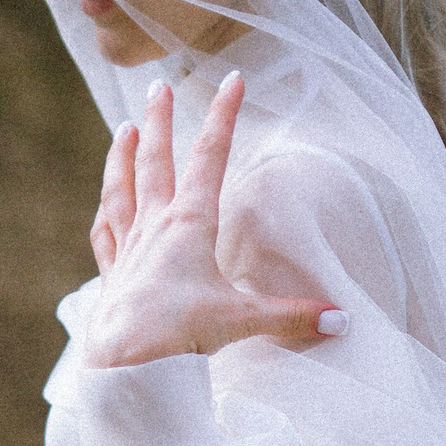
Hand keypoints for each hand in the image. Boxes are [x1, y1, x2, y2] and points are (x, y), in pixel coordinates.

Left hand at [83, 70, 346, 368]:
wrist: (122, 365)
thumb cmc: (180, 336)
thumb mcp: (242, 322)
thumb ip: (291, 316)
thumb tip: (341, 319)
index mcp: (190, 224)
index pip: (211, 157)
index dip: (223, 116)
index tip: (232, 80)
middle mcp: (156, 226)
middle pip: (157, 161)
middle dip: (160, 121)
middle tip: (158, 86)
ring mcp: (129, 248)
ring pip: (123, 189)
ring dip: (123, 156)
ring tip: (123, 129)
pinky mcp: (113, 275)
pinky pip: (107, 234)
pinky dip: (106, 215)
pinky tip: (104, 206)